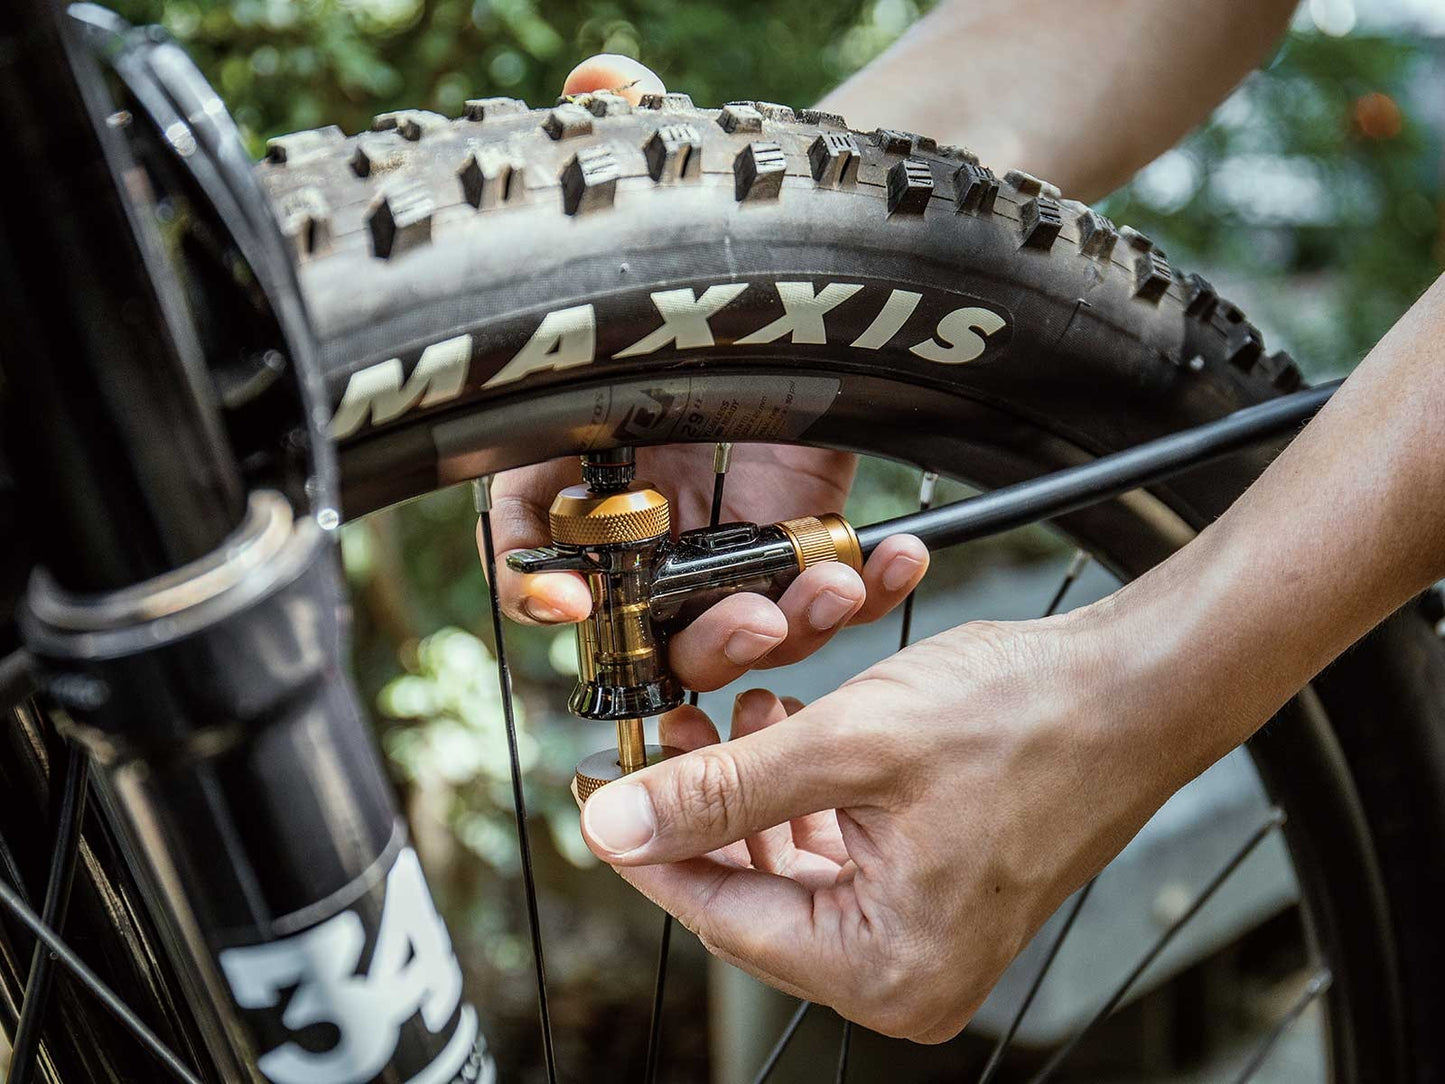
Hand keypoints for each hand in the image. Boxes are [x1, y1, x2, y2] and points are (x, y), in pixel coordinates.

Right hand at [482, 57, 928, 689]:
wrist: (847, 244)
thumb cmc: (742, 228)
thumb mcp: (689, 186)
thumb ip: (635, 141)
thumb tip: (599, 83)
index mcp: (580, 434)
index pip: (526, 519)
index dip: (530, 569)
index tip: (559, 598)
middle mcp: (640, 493)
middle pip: (631, 606)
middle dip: (681, 632)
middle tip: (747, 622)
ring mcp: (719, 522)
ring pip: (722, 620)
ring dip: (776, 628)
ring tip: (829, 592)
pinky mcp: (797, 530)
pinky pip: (810, 592)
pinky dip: (855, 594)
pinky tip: (895, 563)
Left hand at [572, 611, 1230, 1041]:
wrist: (1137, 688)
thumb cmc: (1024, 718)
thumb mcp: (849, 745)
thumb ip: (724, 793)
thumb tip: (621, 827)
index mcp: (884, 965)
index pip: (721, 918)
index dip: (650, 849)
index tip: (599, 794)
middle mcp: (905, 971)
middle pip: (755, 896)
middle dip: (706, 808)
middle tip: (671, 732)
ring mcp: (925, 934)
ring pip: (792, 868)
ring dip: (753, 792)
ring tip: (735, 711)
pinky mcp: (937, 889)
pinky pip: (839, 853)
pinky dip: (804, 795)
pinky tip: (789, 727)